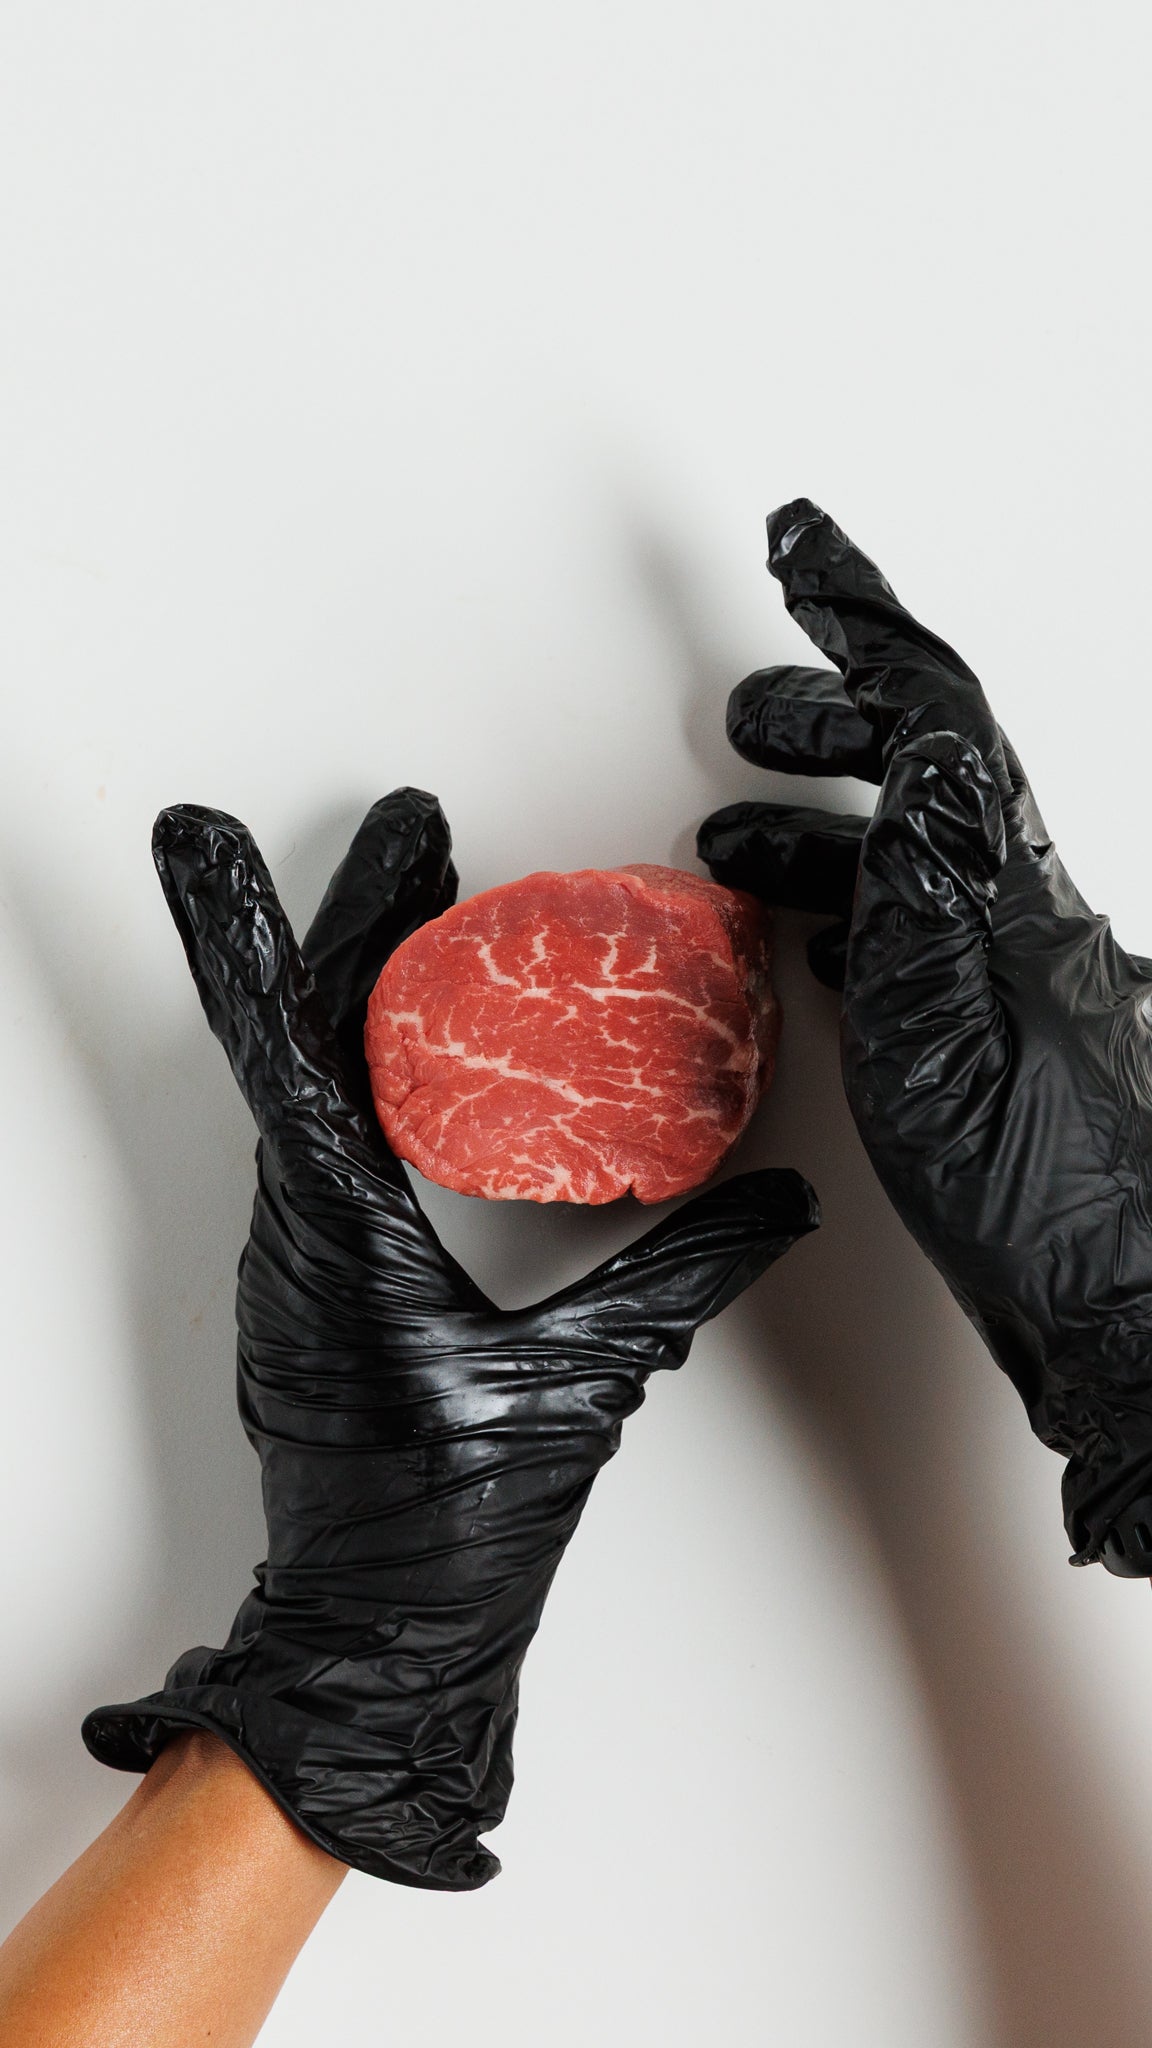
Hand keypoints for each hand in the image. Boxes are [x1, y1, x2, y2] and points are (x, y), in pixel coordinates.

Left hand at [85, 791, 818, 1885]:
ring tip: (417, 903)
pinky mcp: (321, 1278)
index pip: (277, 1041)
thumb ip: (679, 1278)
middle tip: (414, 833)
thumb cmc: (447, 1522)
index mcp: (338, 1225)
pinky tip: (421, 1040)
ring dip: (358, 982)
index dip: (243, 925)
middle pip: (307, 1031)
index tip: (205, 836)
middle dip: (362, 919)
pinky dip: (367, 1058)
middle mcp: (297, 1223)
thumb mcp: (579, 1382)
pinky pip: (329, 1132)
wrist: (381, 1632)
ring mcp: (299, 1251)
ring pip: (310, 1077)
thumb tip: (771, 1201)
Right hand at [699, 499, 1151, 1578]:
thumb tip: (914, 749)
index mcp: (1005, 876)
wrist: (1114, 1300)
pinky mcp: (986, 1041)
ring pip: (905, 859)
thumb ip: (929, 867)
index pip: (933, 707)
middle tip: (752, 718)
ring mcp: (1001, 972)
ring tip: (734, 839)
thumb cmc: (1034, 1171)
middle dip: (828, 723)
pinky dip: (845, 916)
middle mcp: (1014, 906)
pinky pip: (907, 939)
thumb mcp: (957, 993)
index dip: (862, 613)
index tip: (801, 544)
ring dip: (819, 828)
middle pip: (922, 770)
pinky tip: (810, 944)